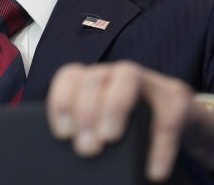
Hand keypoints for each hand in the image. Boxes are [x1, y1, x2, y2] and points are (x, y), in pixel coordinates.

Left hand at [46, 61, 200, 181]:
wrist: (182, 124)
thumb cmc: (134, 127)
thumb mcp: (106, 125)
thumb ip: (89, 131)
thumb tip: (74, 152)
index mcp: (95, 79)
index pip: (70, 76)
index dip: (61, 101)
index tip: (62, 133)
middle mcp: (117, 74)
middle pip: (94, 77)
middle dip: (86, 111)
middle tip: (86, 147)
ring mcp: (148, 81)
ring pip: (127, 76)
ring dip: (115, 105)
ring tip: (109, 139)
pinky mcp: (176, 98)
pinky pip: (168, 114)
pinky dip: (161, 145)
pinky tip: (154, 170)